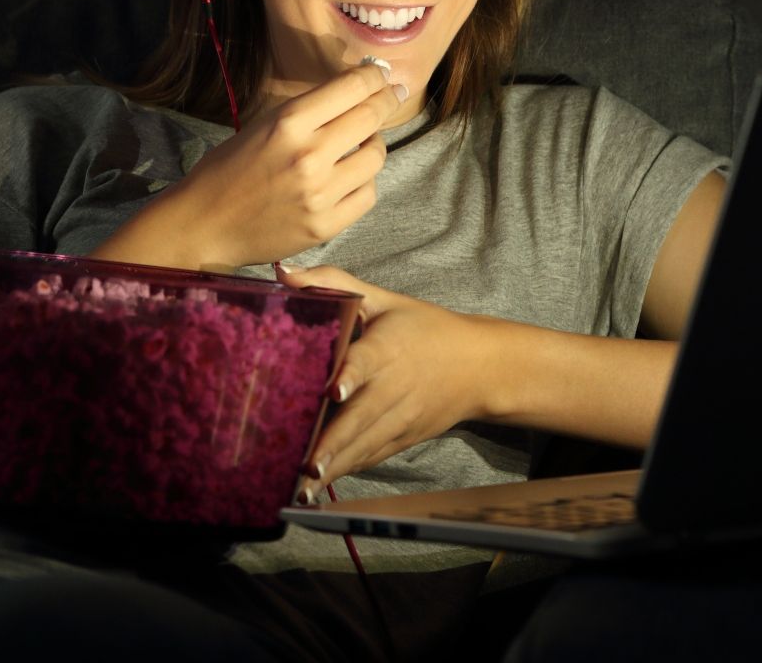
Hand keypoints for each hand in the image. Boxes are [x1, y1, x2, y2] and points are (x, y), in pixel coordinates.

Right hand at [96, 61, 405, 270]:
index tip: (382, 73)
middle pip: (371, 117)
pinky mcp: (326, 225)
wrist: (204, 225)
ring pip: (376, 157)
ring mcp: (320, 193)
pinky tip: (349, 179)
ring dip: (373, 145)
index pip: (352, 88)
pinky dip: (363, 182)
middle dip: (387, 101)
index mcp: (289, 122)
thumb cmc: (229, 169)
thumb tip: (355, 91)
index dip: (374, 75)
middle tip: (393, 95)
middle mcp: (309, 155)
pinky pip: (367, 194)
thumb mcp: (264, 124)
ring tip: (361, 144)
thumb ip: (309, 111)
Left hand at [273, 264, 490, 493]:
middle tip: (304, 462)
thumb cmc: (425, 327)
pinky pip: (374, 456)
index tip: (335, 389)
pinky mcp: (405, 437)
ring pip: (366, 443)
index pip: (368, 360)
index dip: (352, 375)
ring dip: (336, 464)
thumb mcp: (384, 298)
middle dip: (334, 441)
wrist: (479, 366)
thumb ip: (333, 282)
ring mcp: (402, 416)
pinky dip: (350, 469)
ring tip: (303, 486)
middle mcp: (395, 386)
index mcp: (389, 347)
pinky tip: (321, 484)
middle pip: (363, 415)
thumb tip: (282, 274)